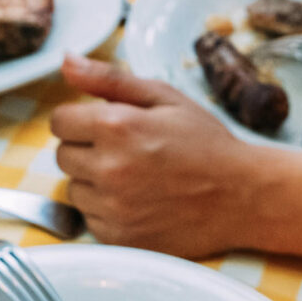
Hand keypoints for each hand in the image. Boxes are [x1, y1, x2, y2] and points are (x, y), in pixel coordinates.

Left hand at [51, 53, 275, 257]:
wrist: (243, 197)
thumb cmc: (205, 142)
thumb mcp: (164, 97)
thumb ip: (109, 79)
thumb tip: (66, 62)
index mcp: (117, 126)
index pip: (59, 121)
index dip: (80, 119)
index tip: (105, 125)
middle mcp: (109, 168)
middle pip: (62, 155)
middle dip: (87, 148)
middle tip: (127, 150)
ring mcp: (113, 208)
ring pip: (74, 189)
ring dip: (94, 181)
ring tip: (135, 177)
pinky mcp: (119, 238)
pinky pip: (90, 219)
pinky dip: (107, 210)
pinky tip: (139, 201)